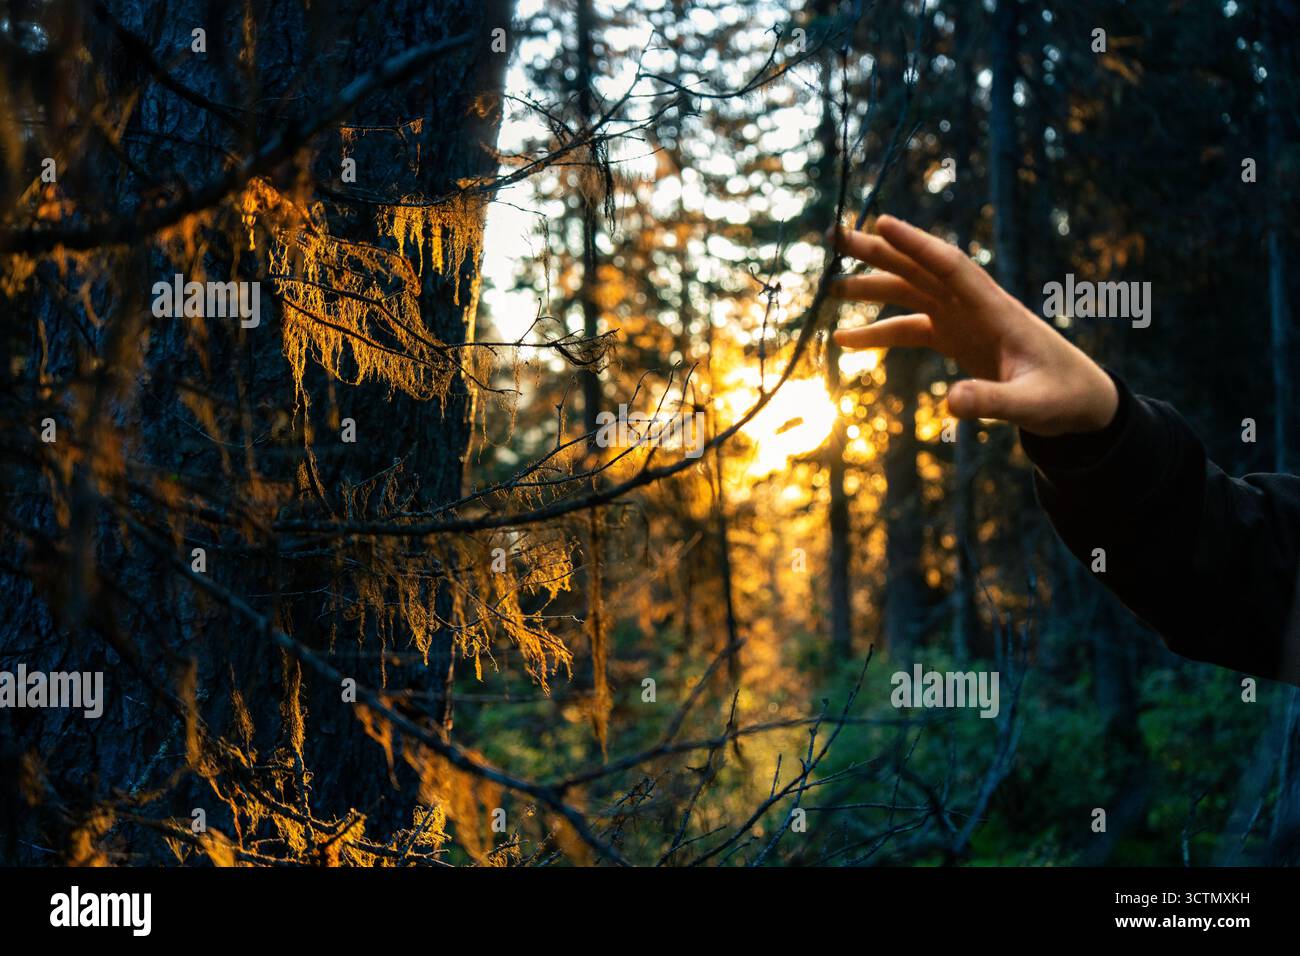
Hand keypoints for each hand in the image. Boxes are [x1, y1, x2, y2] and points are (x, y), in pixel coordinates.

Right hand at [828, 215, 1118, 437]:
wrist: (1079, 401)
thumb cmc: (1063, 398)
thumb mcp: (1031, 405)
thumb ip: (992, 402)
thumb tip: (949, 404)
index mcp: (996, 310)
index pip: (951, 267)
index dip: (916, 245)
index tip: (882, 223)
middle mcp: (974, 306)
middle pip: (920, 269)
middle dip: (879, 252)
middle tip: (836, 237)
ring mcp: (961, 320)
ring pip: (910, 293)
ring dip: (871, 286)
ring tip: (829, 286)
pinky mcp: (954, 338)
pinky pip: (908, 329)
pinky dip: (877, 332)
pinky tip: (844, 339)